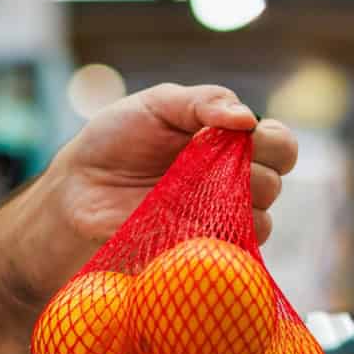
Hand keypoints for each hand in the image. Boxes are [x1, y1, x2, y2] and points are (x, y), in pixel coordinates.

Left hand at [35, 83, 298, 277]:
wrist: (74, 191)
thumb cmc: (113, 141)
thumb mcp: (156, 104)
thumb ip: (202, 101)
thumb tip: (246, 117)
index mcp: (227, 143)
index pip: (280, 145)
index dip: (276, 143)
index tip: (249, 138)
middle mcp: (231, 182)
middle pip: (276, 182)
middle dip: (254, 170)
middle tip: (213, 165)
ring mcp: (217, 220)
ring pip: (261, 219)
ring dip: (234, 205)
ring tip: (191, 193)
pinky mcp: (198, 252)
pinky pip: (231, 252)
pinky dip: (217, 236)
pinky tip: (188, 221)